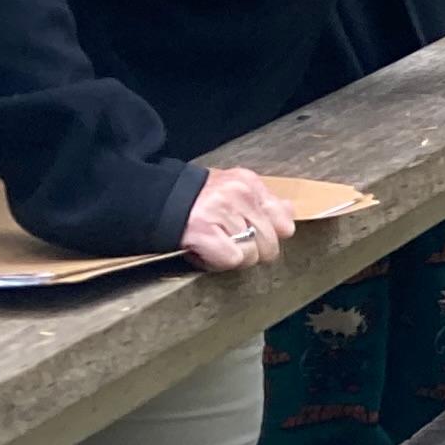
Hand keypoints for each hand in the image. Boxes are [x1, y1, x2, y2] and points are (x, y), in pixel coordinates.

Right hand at [180, 168, 296, 270]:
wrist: (153, 200)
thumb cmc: (195, 201)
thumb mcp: (233, 191)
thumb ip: (263, 203)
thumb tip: (290, 213)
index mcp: (248, 183)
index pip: (284, 223)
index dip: (268, 237)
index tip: (249, 235)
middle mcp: (238, 194)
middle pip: (270, 244)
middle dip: (250, 251)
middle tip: (227, 243)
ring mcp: (221, 211)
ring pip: (251, 255)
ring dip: (231, 257)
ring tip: (213, 245)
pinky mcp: (204, 230)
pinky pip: (231, 259)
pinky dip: (216, 262)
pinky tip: (202, 251)